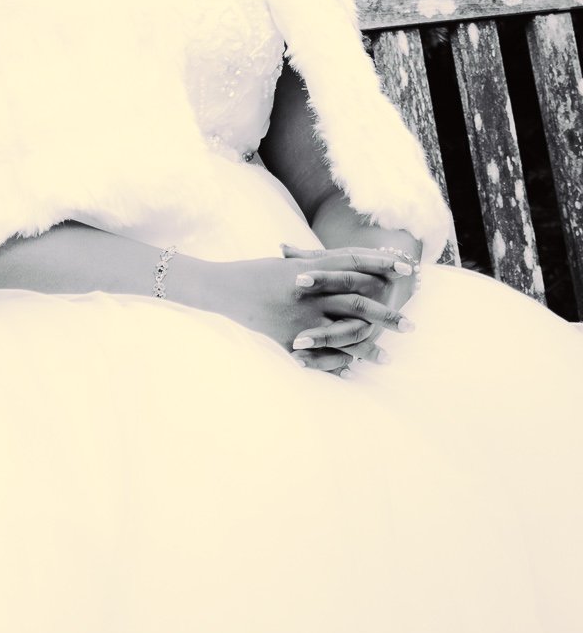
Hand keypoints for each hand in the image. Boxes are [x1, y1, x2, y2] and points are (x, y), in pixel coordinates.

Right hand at [187, 251, 413, 372]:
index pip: (355, 265)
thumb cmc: (254, 273)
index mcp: (311, 269)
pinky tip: (353, 371)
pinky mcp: (290, 339)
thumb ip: (316, 264)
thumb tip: (346, 262)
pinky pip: (320, 355)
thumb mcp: (287, 265)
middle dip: (387, 315)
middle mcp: (311, 293)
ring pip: (345, 334)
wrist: (222, 289)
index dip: (382, 266)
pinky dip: (338, 364)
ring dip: (369, 347)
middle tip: (411, 326)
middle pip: (359, 302)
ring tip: (389, 358)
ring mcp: (302, 318)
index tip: (408, 272)